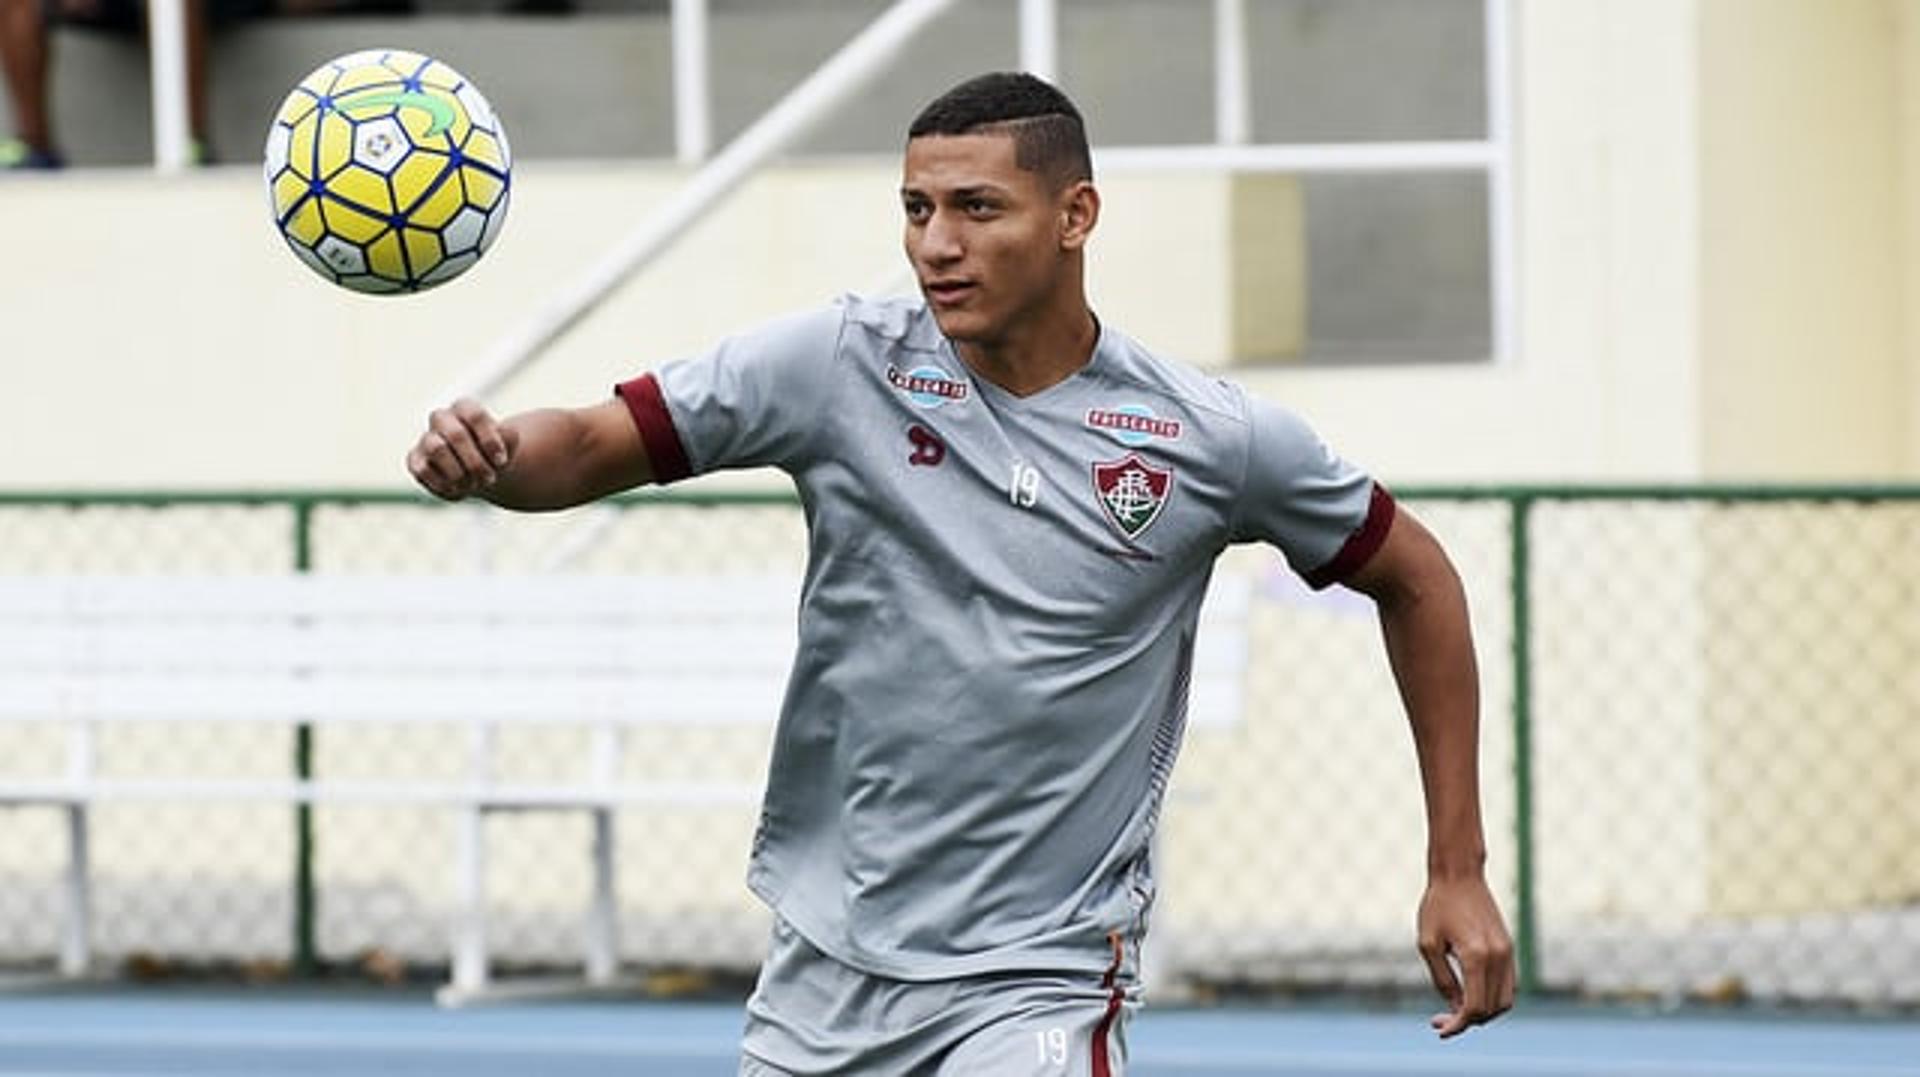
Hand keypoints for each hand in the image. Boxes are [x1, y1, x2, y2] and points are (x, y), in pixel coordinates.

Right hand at [407, 398, 517, 500]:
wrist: (482, 472)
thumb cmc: (493, 454)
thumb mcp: (509, 444)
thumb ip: (509, 436)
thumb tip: (502, 434)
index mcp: (465, 408)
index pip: (475, 415)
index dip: (490, 441)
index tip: (501, 461)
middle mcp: (442, 418)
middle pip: (456, 434)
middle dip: (475, 462)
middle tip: (489, 479)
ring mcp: (426, 438)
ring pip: (436, 449)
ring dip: (459, 473)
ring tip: (473, 484)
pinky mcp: (414, 460)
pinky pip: (423, 469)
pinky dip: (443, 483)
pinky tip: (457, 489)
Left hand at [1417, 872, 1514, 1037]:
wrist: (1458, 875)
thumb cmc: (1437, 906)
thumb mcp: (1428, 944)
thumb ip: (1442, 979)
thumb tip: (1453, 1008)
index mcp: (1476, 956)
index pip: (1475, 1008)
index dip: (1458, 1024)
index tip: (1439, 1029)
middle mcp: (1498, 957)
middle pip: (1492, 1009)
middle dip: (1468, 1020)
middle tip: (1441, 1019)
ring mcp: (1508, 952)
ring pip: (1505, 1000)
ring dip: (1484, 1012)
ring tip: (1455, 1009)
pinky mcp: (1509, 948)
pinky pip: (1508, 985)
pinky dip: (1493, 997)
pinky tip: (1469, 994)